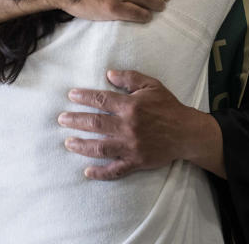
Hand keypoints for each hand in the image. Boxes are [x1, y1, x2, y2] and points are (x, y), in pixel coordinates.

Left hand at [58, 69, 224, 179]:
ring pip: (100, 147)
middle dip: (76, 120)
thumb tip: (108, 74)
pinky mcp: (136, 162)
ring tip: (68, 142)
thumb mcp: (152, 85)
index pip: (101, 100)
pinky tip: (87, 172)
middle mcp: (128, 126)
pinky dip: (101, 173)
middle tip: (62, 119)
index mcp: (131, 106)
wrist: (187, 132)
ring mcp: (131, 146)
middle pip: (95, 124)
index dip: (84, 97)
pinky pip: (115, 170)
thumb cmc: (168, 106)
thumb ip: (130, 78)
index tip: (71, 96)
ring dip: (81, 145)